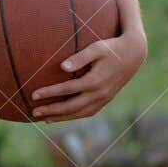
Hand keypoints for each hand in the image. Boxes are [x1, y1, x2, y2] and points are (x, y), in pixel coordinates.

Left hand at [30, 32, 146, 121]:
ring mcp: (104, 98)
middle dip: (51, 110)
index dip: (49, 93)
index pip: (67, 90)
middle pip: (71, 107)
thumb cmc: (112, 47)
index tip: (34, 94)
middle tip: (34, 112)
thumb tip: (62, 67)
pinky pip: (88, 112)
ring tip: (45, 119)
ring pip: (79, 113)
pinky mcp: (106, 99)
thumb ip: (80, 57)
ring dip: (61, 117)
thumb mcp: (97, 48)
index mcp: (95, 81)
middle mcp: (99, 93)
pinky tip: (64, 115)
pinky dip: (74, 116)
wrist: (134, 54)